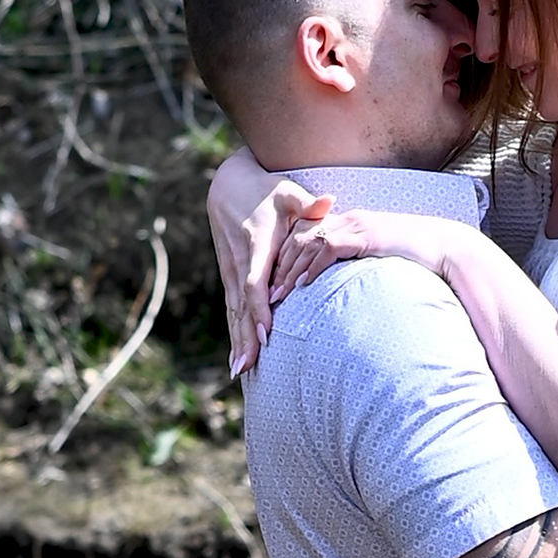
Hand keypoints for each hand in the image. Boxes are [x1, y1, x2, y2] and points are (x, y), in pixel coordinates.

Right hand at [207, 155, 329, 375]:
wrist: (228, 186)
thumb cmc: (266, 190)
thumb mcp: (287, 192)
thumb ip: (308, 203)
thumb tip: (329, 202)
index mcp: (255, 245)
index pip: (255, 282)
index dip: (259, 308)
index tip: (266, 333)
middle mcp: (239, 263)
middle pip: (242, 306)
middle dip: (245, 337)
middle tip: (249, 366)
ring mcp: (231, 272)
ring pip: (234, 312)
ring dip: (237, 342)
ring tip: (240, 371)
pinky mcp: (229, 278)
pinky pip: (232, 310)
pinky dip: (234, 335)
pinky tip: (237, 360)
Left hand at [268, 208, 463, 304]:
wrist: (447, 248)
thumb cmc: (419, 258)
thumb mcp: (382, 259)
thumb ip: (361, 267)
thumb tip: (351, 288)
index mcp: (350, 224)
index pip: (308, 235)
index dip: (289, 259)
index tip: (276, 282)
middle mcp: (349, 220)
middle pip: (301, 237)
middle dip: (282, 265)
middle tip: (267, 292)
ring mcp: (357, 225)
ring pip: (309, 243)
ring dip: (291, 270)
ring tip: (278, 294)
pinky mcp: (365, 235)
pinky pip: (329, 248)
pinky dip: (312, 268)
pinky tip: (302, 286)